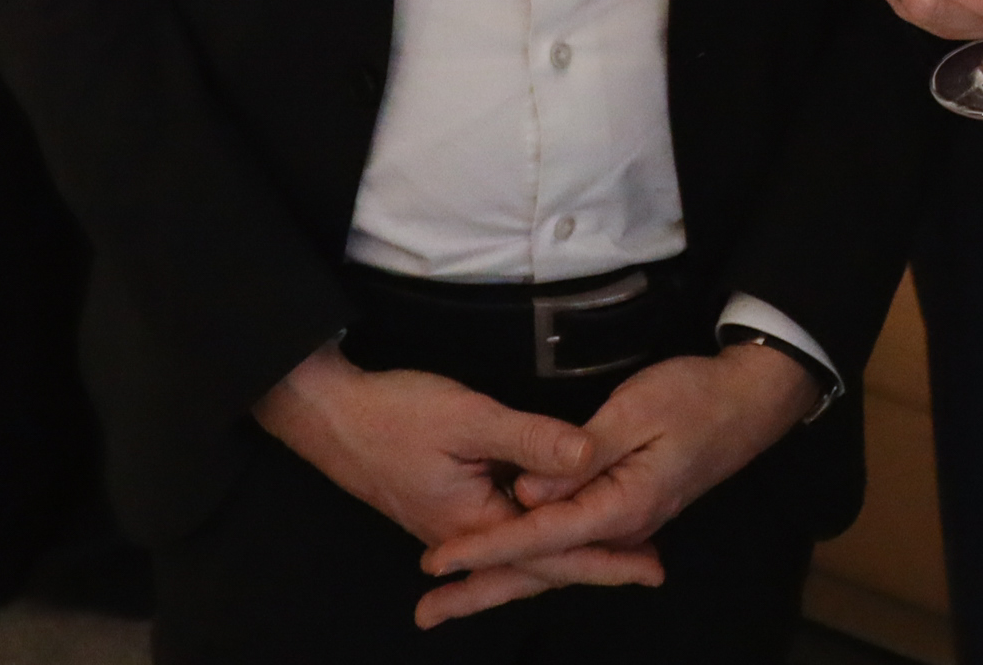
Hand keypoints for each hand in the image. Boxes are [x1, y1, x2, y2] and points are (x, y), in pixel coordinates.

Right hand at [253, 345, 654, 618]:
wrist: (330, 415)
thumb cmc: (396, 413)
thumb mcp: (469, 417)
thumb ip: (531, 438)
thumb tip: (589, 454)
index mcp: (476, 525)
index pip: (554, 553)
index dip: (606, 558)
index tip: (651, 564)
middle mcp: (466, 538)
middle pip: (540, 564)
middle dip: (596, 566)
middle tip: (651, 569)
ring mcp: (453, 527)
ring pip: (521, 552)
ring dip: (568, 556)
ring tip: (618, 558)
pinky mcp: (446, 509)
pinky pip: (502, 538)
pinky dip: (535, 541)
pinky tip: (554, 533)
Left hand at [416, 345, 814, 622]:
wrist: (751, 399)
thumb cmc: (695, 396)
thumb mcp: (635, 411)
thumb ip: (577, 455)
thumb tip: (528, 496)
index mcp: (622, 507)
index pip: (539, 536)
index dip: (484, 549)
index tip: (436, 562)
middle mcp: (621, 526)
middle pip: (541, 568)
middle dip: (482, 590)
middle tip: (426, 614)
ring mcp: (625, 521)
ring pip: (553, 560)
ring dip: (501, 579)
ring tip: (449, 600)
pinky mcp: (625, 507)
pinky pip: (569, 544)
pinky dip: (532, 559)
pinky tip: (509, 567)